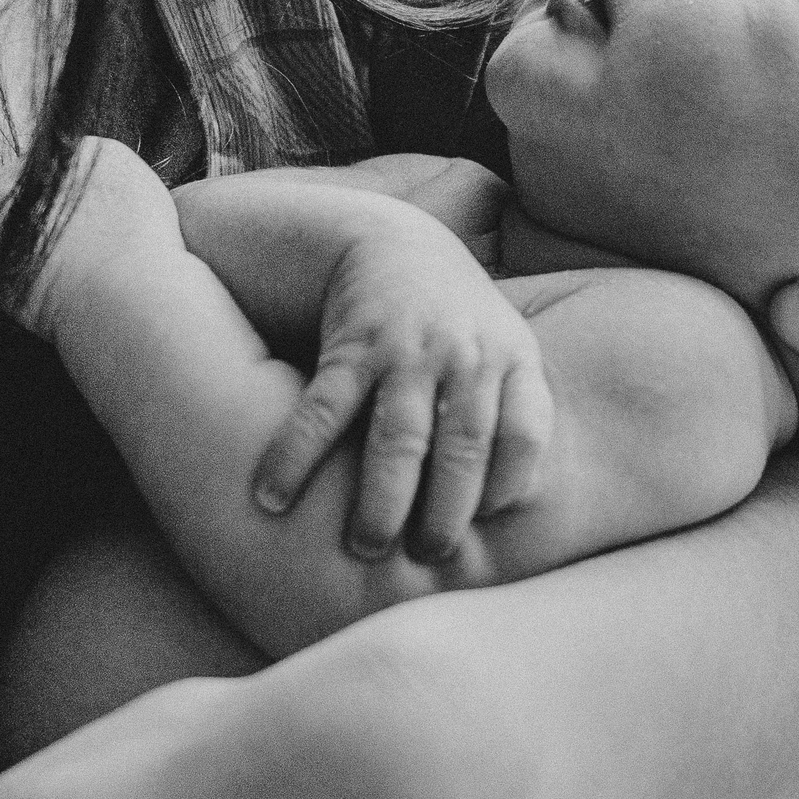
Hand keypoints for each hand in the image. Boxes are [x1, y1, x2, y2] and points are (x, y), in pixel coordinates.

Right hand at [250, 204, 552, 559]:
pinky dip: (297, 455)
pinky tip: (273, 496)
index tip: (480, 528)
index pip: (525, 436)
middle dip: (444, 513)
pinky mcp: (354, 342)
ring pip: (400, 439)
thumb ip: (514, 412)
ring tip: (363, 547)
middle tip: (422, 559)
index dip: (506, 487)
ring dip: (381, 500)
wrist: (390, 240)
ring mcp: (410, 348)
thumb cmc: (452, 319)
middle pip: (463, 450)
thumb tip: (515, 510)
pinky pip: (325, 409)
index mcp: (511, 359)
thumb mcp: (501, 348)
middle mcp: (467, 354)